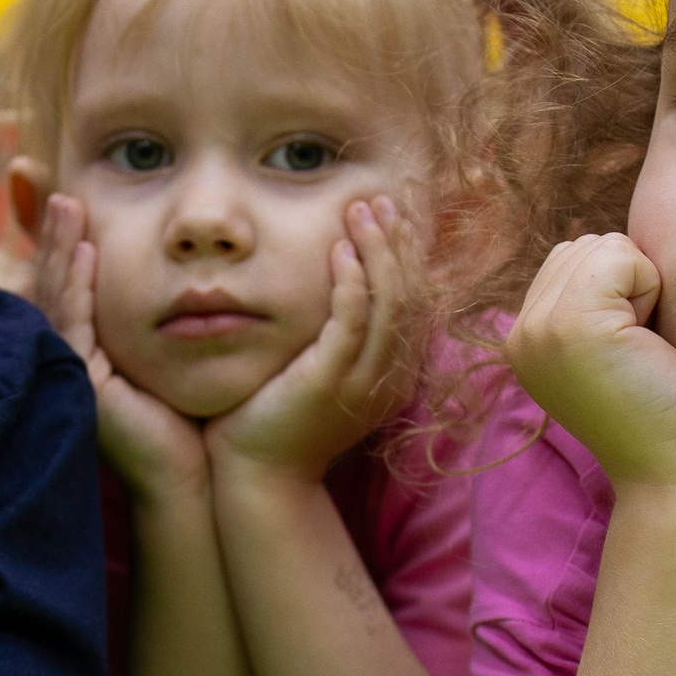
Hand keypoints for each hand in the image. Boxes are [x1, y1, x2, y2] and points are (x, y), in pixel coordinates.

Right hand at [33, 193, 208, 498]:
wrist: (190, 477)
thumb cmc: (192, 423)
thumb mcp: (175, 357)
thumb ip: (168, 320)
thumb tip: (190, 280)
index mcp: (90, 352)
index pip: (70, 288)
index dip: (64, 247)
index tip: (72, 203)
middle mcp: (73, 358)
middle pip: (54, 285)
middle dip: (53, 237)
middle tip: (58, 192)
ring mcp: (72, 371)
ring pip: (58, 297)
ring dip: (59, 249)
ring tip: (66, 206)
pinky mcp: (82, 383)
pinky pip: (74, 324)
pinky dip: (76, 285)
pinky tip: (83, 253)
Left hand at [208, 197, 414, 485]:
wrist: (260, 476)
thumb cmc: (280, 421)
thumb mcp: (322, 373)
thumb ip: (338, 336)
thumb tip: (339, 285)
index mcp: (394, 373)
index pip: (416, 301)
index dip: (408, 254)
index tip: (392, 215)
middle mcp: (390, 376)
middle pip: (411, 294)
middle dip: (397, 241)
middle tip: (379, 199)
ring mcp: (364, 380)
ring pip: (389, 301)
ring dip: (377, 249)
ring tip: (360, 210)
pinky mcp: (331, 380)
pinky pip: (352, 320)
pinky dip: (351, 280)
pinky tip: (338, 249)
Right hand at [508, 233, 675, 487]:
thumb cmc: (669, 413)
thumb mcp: (614, 347)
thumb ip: (598, 301)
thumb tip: (612, 244)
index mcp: (526, 341)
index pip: (571, 260)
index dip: (620, 291)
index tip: (630, 353)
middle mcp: (519, 334)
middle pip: (584, 246)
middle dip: (627, 282)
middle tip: (639, 351)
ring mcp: (538, 329)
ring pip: (601, 246)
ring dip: (640, 285)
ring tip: (643, 348)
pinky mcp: (571, 325)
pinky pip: (620, 256)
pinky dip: (650, 287)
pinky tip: (650, 341)